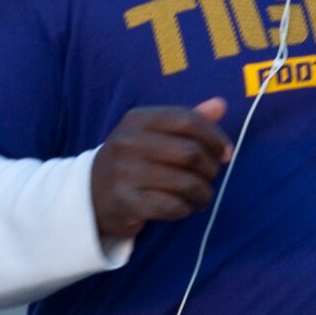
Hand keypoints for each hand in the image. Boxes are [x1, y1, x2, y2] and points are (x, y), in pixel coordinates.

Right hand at [90, 98, 231, 242]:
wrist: (89, 195)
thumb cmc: (131, 161)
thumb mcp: (152, 134)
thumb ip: (186, 120)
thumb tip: (221, 104)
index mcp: (137, 119)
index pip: (188, 120)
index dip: (215, 137)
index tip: (226, 153)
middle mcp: (128, 142)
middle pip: (190, 153)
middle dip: (210, 169)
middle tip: (209, 177)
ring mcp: (125, 173)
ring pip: (186, 183)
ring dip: (202, 194)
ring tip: (200, 197)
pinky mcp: (127, 202)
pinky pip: (172, 206)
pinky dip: (185, 209)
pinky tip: (183, 207)